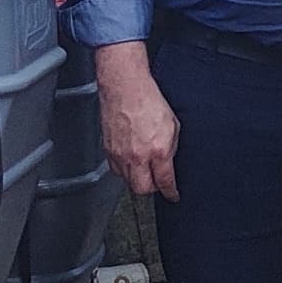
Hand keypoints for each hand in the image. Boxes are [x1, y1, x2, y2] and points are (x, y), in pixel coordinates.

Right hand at [98, 58, 180, 201]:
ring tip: (143, 170)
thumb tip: (168, 163)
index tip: (173, 195)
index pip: (164, 181)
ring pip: (127, 181)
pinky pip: (116, 169)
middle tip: (157, 183)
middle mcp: (137, 156)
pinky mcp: (108, 149)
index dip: (170, 192)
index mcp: (157, 150)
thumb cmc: (149, 100)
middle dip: (151, 189)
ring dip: (137, 179)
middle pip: (142, 189)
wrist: (125, 87)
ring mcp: (120, 154)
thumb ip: (171, 148)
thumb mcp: (173, 125)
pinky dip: (124, 170)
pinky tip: (130, 161)